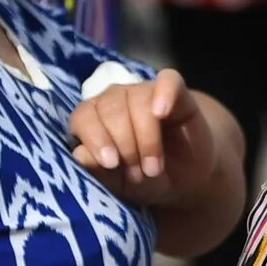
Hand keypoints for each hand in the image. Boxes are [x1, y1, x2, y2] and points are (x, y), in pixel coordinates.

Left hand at [70, 68, 218, 206]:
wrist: (187, 178)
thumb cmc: (144, 179)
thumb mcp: (120, 185)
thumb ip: (98, 171)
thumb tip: (80, 154)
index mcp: (93, 120)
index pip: (83, 116)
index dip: (95, 137)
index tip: (111, 163)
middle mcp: (114, 101)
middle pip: (110, 107)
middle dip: (125, 143)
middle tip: (139, 173)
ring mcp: (144, 92)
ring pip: (137, 98)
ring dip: (146, 135)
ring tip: (154, 166)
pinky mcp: (175, 90)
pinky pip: (168, 80)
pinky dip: (164, 93)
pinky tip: (162, 112)